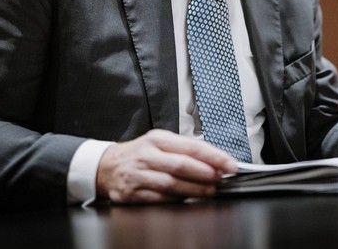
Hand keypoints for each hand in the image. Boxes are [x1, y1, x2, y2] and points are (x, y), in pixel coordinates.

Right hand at [96, 129, 237, 202]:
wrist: (107, 166)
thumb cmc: (139, 153)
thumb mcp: (159, 142)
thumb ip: (184, 148)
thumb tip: (214, 159)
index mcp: (157, 139)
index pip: (191, 146)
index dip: (214, 156)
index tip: (230, 164)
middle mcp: (146, 155)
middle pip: (182, 165)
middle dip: (206, 173)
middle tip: (221, 178)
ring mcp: (138, 175)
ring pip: (172, 184)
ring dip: (195, 189)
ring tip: (210, 190)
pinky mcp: (131, 193)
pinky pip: (159, 198)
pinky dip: (176, 199)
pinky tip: (188, 197)